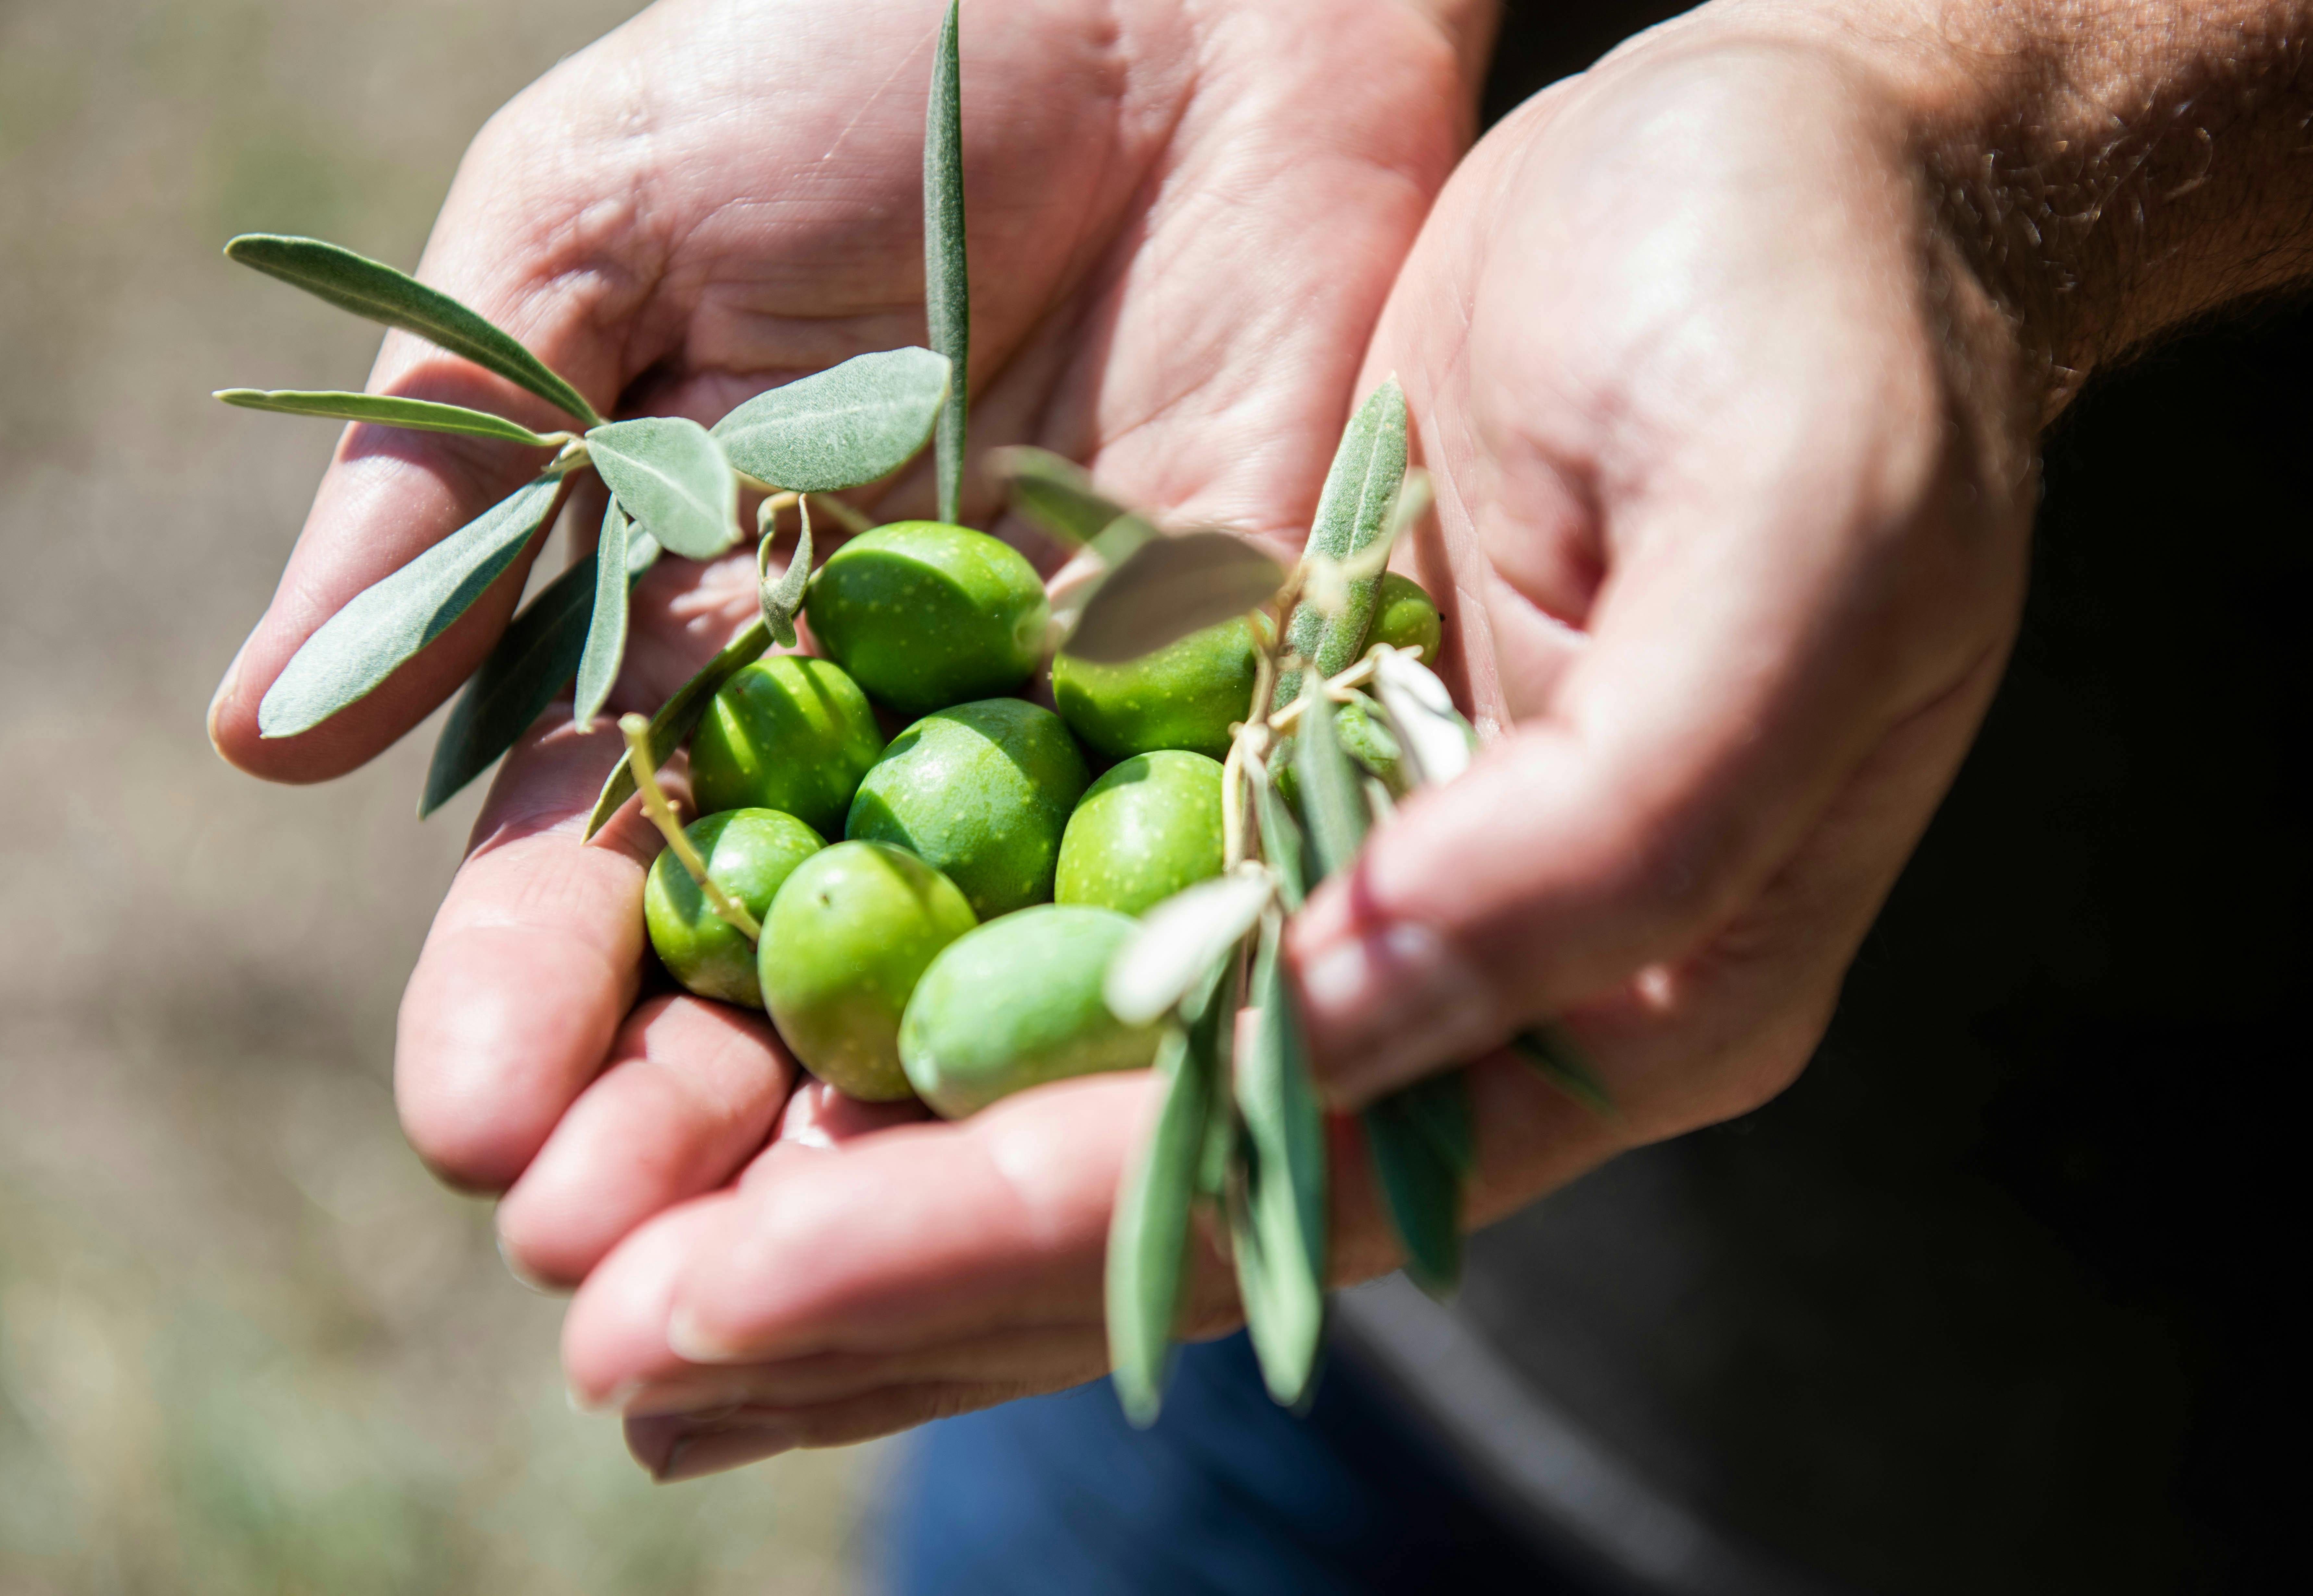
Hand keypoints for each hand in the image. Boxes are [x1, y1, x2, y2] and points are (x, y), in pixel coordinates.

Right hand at [231, 0, 1490, 1473]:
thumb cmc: (855, 41)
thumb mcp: (595, 225)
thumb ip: (458, 472)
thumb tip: (271, 733)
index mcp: (701, 620)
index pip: (594, 855)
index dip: (528, 990)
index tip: (478, 1119)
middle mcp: (872, 710)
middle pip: (768, 960)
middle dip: (689, 1111)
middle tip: (615, 1261)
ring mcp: (1057, 717)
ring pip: (956, 971)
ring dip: (876, 1126)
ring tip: (802, 1273)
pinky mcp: (1238, 684)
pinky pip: (1174, 875)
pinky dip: (1118, 1003)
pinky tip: (1046, 1143)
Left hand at [550, 10, 2053, 1476]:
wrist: (1794, 180)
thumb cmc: (1830, 335)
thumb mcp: (1793, 546)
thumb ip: (1619, 818)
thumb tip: (1358, 994)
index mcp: (1626, 985)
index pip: (1258, 1165)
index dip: (991, 1245)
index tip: (740, 1300)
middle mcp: (1467, 980)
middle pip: (1130, 1178)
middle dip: (869, 1274)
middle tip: (613, 1354)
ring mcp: (1347, 877)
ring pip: (1065, 1087)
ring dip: (843, 1180)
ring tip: (610, 1288)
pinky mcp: (1254, 755)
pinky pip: (1049, 922)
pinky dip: (888, 1008)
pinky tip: (724, 1065)